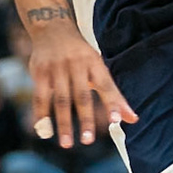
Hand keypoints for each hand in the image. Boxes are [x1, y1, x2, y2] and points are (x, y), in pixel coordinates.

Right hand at [25, 11, 137, 147]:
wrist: (52, 28)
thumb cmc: (81, 55)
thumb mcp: (99, 69)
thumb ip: (114, 96)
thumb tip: (133, 119)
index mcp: (94, 64)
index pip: (106, 85)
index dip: (111, 102)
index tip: (116, 121)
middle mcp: (76, 65)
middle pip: (82, 96)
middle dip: (86, 119)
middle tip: (89, 141)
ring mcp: (57, 68)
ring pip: (60, 100)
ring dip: (63, 123)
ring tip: (66, 144)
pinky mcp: (40, 72)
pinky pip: (40, 97)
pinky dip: (41, 115)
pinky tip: (43, 132)